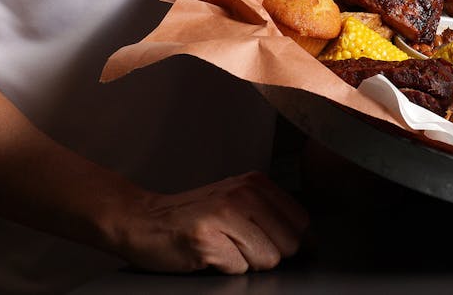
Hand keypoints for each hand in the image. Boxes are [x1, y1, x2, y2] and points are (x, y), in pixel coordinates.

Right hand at [113, 172, 308, 274]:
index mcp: (255, 183)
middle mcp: (244, 193)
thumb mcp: (236, 201)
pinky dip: (226, 269)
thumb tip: (309, 242)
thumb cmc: (192, 217)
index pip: (301, 221)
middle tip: (240, 246)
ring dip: (246, 263)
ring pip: (267, 259)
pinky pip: (239, 269)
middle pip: (289, 244)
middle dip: (269, 255)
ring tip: (223, 248)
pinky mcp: (207, 238)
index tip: (272, 244)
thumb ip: (270, 214)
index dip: (291, 241)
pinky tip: (209, 254)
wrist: (142, 221)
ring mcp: (225, 214)